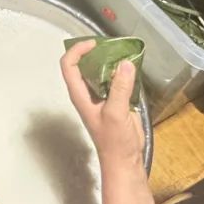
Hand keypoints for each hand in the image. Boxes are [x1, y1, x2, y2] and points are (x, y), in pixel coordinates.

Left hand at [60, 42, 144, 174]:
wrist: (124, 160)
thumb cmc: (114, 141)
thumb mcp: (115, 113)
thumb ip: (119, 88)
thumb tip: (125, 63)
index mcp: (80, 95)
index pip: (69, 65)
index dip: (77, 50)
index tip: (94, 44)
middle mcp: (88, 92)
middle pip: (85, 64)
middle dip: (96, 52)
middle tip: (113, 45)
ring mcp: (102, 96)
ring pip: (102, 71)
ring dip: (111, 60)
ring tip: (125, 51)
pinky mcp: (115, 100)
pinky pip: (116, 80)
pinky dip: (123, 71)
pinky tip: (134, 66)